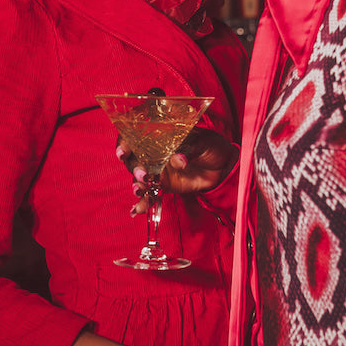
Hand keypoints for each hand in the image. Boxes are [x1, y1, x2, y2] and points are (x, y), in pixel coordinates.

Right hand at [120, 127, 237, 212]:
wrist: (222, 166)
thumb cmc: (211, 146)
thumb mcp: (202, 142)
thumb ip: (189, 149)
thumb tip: (178, 159)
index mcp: (159, 135)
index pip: (135, 135)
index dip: (125, 142)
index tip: (123, 151)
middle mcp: (153, 152)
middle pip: (133, 158)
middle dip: (134, 167)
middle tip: (143, 174)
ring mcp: (156, 169)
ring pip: (138, 177)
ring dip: (136, 184)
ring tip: (140, 190)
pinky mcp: (162, 185)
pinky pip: (148, 193)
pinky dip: (142, 202)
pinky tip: (137, 210)